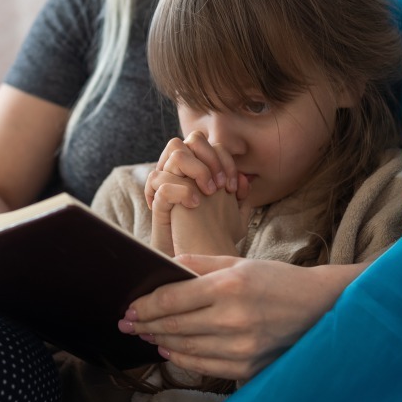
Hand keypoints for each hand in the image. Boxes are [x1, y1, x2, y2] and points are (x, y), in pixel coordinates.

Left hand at [117, 255, 368, 379]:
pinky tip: (169, 348)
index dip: (145, 305)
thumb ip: (200, 263)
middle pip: (174, 325)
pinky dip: (182, 358)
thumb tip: (166, 266)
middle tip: (125, 322)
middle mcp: (234, 319)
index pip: (173, 299)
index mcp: (230, 286)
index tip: (128, 306)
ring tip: (144, 333)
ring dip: (159, 340)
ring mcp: (241, 347)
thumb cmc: (276, 279)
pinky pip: (204, 366)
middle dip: (144, 324)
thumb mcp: (239, 261)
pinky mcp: (248, 367)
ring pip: (185, 348)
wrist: (319, 308)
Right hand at [146, 134, 249, 254]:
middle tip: (220, 185)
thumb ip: (240, 197)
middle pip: (191, 139)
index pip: (211, 145)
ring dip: (197, 168)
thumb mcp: (234, 217)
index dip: (225, 160)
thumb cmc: (213, 239)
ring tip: (208, 192)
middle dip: (211, 157)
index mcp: (199, 172)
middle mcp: (182, 173)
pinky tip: (195, 205)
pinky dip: (182, 190)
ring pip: (176, 152)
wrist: (196, 262)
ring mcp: (168, 185)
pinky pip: (163, 182)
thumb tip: (244, 179)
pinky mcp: (157, 203)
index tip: (233, 187)